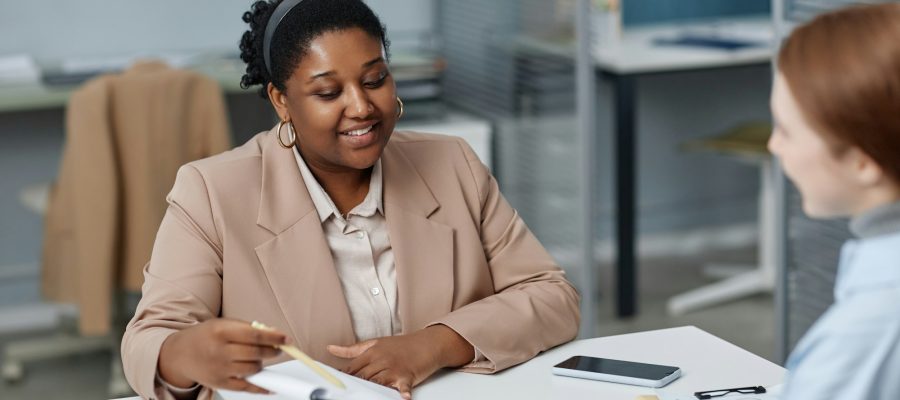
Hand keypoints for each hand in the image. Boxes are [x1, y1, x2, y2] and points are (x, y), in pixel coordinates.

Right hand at [157, 318, 287, 393]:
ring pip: (253, 369)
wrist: (179, 354)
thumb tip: (274, 334)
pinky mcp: (220, 383)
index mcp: (221, 332)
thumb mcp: (222, 324)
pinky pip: (246, 387)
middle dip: (273, 351)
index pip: (254, 335)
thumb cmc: (205, 336)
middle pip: (256, 353)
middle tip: (278, 349)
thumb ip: (247, 328)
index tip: (286, 339)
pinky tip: (270, 385)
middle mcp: (219, 351)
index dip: (274, 337)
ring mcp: (219, 369)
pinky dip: (261, 386)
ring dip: (261, 364)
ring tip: (257, 358)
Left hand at [327, 324, 474, 399]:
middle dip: (354, 385)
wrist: (427, 343)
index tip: (334, 385)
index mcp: (372, 352)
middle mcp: (381, 360)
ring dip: (373, 389)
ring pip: (378, 382)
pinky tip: (403, 396)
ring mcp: (394, 368)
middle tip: (345, 393)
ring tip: (367, 396)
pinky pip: (404, 385)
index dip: (343, 378)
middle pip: (363, 377)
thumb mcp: (375, 343)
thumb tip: (331, 349)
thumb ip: (352, 349)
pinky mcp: (408, 375)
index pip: (353, 368)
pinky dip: (403, 392)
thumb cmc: (401, 345)